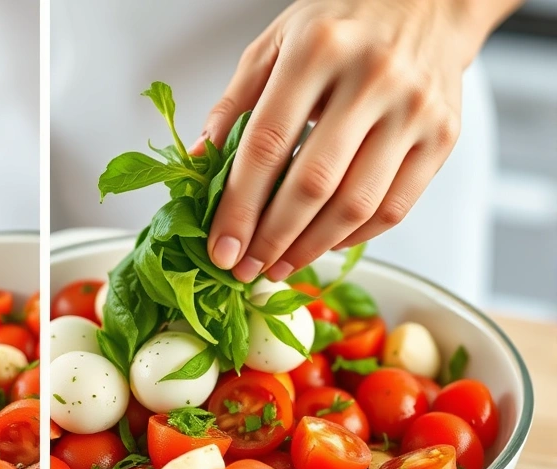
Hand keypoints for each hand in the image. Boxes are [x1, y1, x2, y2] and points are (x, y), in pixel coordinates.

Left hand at [192, 0, 505, 282]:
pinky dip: (353, 237)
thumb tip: (200, 163)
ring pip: (356, 205)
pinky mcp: (443, 136)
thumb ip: (235, 103)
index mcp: (317, 51)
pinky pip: (394, 207)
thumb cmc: (342, 24)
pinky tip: (323, 242)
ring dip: (310, 247)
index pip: (266, 145)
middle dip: (271, 239)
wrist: (428, 3)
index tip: (221, 245)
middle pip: (312, 183)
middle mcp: (372, 78)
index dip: (239, 206)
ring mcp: (413, 110)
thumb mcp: (275, 44)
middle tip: (246, 267)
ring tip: (279, 264)